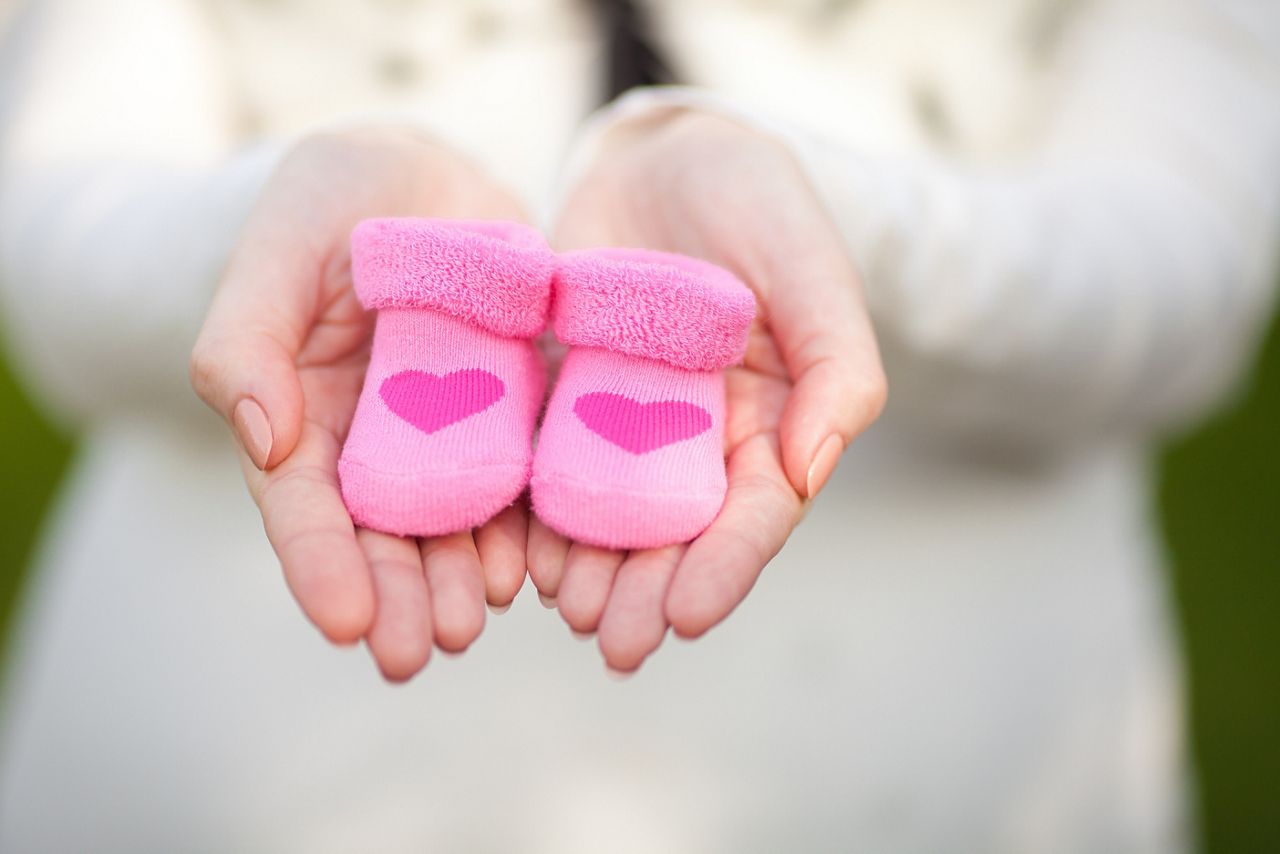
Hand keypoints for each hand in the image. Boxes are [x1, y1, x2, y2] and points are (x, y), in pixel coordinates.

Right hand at [191, 128, 528, 680]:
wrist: (422, 175)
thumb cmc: (330, 201)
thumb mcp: (277, 246)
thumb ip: (246, 338)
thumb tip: (259, 435)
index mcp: (303, 414)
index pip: (302, 507)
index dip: (320, 567)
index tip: (347, 626)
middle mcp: (374, 442)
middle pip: (382, 535)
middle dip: (399, 596)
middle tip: (422, 651)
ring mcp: (448, 434)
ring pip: (453, 523)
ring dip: (463, 578)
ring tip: (479, 617)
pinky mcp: (513, 415)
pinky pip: (522, 480)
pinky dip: (527, 526)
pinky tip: (538, 565)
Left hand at [531, 110, 885, 671]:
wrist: (671, 155)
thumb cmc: (762, 207)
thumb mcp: (814, 273)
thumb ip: (837, 370)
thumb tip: (810, 471)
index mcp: (768, 422)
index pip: (753, 514)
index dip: (725, 568)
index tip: (687, 617)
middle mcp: (697, 438)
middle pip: (677, 533)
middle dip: (648, 592)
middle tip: (614, 643)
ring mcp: (628, 421)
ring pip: (610, 513)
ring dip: (590, 568)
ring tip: (565, 609)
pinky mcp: (566, 393)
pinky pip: (549, 460)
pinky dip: (536, 508)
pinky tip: (519, 548)